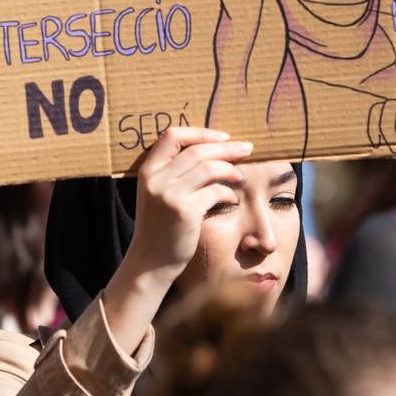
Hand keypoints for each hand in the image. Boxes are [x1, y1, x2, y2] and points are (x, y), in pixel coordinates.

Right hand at [121, 127, 252, 285]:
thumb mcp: (159, 194)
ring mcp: (169, 195)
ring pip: (208, 168)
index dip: (200, 133)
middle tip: (247, 148)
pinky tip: (232, 199)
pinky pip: (215, 192)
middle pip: (196, 150)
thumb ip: (174, 172)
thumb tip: (212, 149)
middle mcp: (155, 179)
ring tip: (241, 177)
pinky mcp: (184, 211)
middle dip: (226, 148)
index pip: (173, 136)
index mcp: (147, 170)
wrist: (151, 262)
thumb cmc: (160, 226)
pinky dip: (228, 192)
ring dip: (230, 169)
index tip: (223, 137)